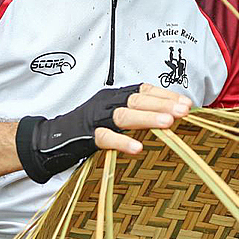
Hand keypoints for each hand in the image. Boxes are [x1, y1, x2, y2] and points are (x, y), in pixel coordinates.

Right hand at [16, 83, 190, 182]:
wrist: (51, 139)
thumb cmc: (89, 128)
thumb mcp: (114, 116)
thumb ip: (137, 115)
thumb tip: (170, 118)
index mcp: (115, 95)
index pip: (144, 90)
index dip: (166, 95)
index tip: (187, 103)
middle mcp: (106, 103)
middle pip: (137, 99)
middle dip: (163, 104)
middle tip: (184, 111)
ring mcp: (95, 119)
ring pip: (124, 115)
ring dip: (148, 118)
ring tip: (169, 123)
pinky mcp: (85, 137)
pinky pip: (105, 138)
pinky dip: (121, 142)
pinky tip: (137, 148)